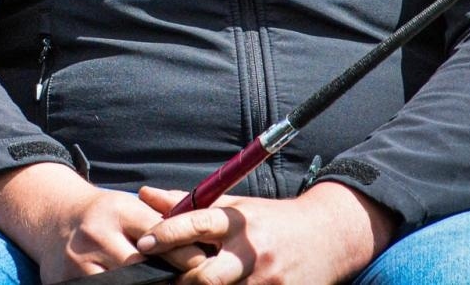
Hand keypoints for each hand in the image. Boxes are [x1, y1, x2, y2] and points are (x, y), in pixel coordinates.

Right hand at [0, 163, 201, 281]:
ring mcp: (79, 262)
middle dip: (167, 279)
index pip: (159, 235)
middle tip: (186, 282)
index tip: (201, 264)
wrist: (54, 218)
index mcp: (117, 210)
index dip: (185, 254)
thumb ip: (159, 224)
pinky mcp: (66, 282)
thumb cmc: (103, 215)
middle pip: (142, 268)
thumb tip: (200, 250)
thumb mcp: (129, 207)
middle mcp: (96, 235)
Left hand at [133, 181, 395, 284]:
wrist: (327, 237)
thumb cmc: (270, 220)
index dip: (167, 233)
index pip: (198, 223)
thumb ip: (189, 204)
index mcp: (239, 221)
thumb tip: (145, 193)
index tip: (142, 243)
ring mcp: (266, 279)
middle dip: (180, 282)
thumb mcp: (234, 206)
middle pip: (206, 277)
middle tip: (158, 281)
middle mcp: (251, 252)